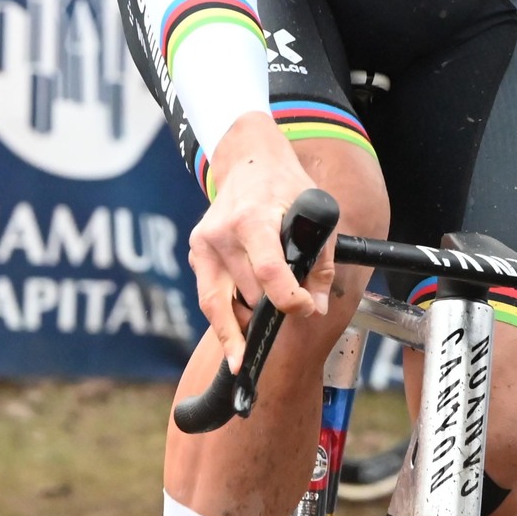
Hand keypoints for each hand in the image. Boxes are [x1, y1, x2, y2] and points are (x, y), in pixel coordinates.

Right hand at [185, 113, 329, 371]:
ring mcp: (203, 244)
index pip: (269, 271)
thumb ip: (321, 262)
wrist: (249, 162)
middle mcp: (222, 233)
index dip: (289, 299)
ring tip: (249, 353)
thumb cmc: (285, 186)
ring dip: (239, 327)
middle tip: (291, 314)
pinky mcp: (195, 252)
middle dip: (271, 311)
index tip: (305, 308)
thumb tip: (316, 307)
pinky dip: (224, 315)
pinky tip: (238, 331)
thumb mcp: (315, 212)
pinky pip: (209, 296)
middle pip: (248, 293)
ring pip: (219, 305)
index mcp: (253, 219)